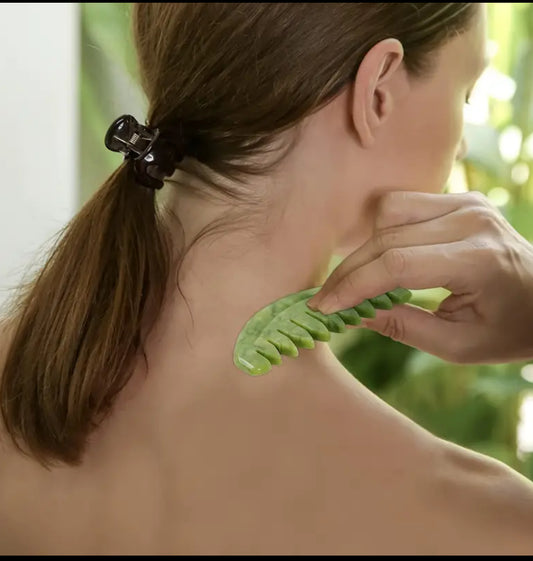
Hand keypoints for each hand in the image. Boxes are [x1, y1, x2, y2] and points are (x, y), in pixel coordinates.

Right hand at [308, 190, 532, 363]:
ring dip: (366, 247)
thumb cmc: (508, 329)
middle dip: (350, 271)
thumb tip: (353, 313)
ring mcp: (467, 203)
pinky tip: (383, 258)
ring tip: (360, 280)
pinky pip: (404, 205)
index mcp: (479, 260)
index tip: (325, 307)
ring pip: (389, 212)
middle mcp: (472, 220)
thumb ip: (403, 327)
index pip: (397, 264)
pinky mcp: (461, 197)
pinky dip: (383, 231)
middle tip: (328, 299)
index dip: (354, 285)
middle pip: (387, 238)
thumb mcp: (459, 346)